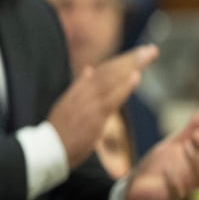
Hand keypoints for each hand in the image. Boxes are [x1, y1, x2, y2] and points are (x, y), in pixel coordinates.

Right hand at [48, 46, 156, 167]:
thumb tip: (88, 69)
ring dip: (131, 66)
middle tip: (151, 49)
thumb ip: (79, 86)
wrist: (47, 150)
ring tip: (149, 54)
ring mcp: (88, 103)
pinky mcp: (94, 116)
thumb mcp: (66, 104)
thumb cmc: (59, 131)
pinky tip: (136, 76)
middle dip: (131, 58)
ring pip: (112, 79)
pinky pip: (112, 99)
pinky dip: (124, 87)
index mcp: (78, 89)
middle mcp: (83, 92)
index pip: (103, 71)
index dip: (121, 61)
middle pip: (110, 70)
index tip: (139, 54)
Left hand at [125, 106, 198, 199]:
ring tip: (185, 146)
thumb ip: (191, 130)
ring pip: (195, 182)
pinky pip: (175, 193)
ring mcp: (182, 190)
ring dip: (193, 164)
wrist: (138, 185)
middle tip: (194, 135)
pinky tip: (168, 170)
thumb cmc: (161, 165)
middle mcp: (193, 180)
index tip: (196, 131)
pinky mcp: (166, 198)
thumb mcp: (175, 144)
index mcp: (197, 167)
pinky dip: (173, 182)